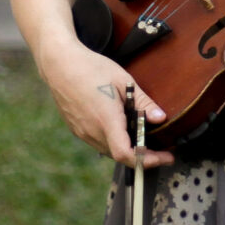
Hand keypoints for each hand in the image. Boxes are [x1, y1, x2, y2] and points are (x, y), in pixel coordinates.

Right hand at [38, 41, 174, 169]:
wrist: (60, 64)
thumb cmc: (92, 68)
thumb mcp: (124, 81)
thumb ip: (143, 103)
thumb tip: (161, 118)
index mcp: (106, 119)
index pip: (126, 154)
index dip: (147, 160)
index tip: (165, 157)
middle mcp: (92, 130)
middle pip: (120, 155)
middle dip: (142, 156)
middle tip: (160, 149)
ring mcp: (82, 132)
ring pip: (109, 150)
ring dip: (127, 149)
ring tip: (142, 138)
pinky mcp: (76, 129)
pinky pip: (98, 142)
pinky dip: (113, 141)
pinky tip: (121, 128)